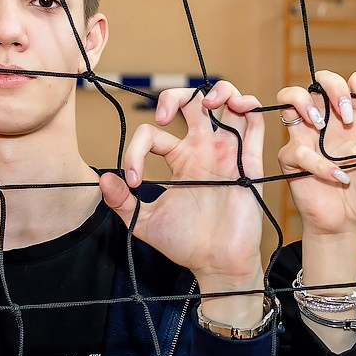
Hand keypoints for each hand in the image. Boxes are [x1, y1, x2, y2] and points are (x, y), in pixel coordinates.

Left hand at [99, 80, 268, 318]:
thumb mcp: (144, 222)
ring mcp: (227, 153)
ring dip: (219, 91)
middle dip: (177, 95)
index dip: (137, 149)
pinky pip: (253, 124)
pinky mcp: (248, 162)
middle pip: (194, 103)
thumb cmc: (184, 244)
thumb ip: (122, 201)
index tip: (136, 180)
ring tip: (209, 102)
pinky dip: (249, 106)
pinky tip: (237, 107)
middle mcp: (203, 150)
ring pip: (228, 104)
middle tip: (165, 114)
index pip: (153, 134)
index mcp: (179, 160)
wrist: (216, 264)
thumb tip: (102, 177)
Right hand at [275, 69, 355, 240]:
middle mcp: (329, 122)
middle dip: (335, 88)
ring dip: (305, 103)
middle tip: (349, 118)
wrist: (347, 223)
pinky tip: (339, 178)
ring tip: (321, 125)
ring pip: (290, 95)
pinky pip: (297, 150)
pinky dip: (320, 165)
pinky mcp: (292, 158)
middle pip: (322, 78)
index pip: (355, 83)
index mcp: (354, 119)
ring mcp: (306, 137)